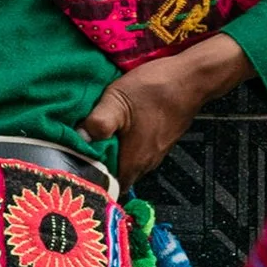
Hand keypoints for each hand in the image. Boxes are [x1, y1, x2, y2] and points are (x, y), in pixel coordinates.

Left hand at [79, 35, 251, 183]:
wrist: (191, 79)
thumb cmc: (156, 89)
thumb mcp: (117, 101)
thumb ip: (97, 123)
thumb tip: (79, 138)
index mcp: (133, 162)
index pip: (107, 187)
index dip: (90, 180)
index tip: (74, 167)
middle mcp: (146, 164)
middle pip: (115, 175)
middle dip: (98, 165)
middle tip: (79, 150)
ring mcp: (154, 153)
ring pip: (126, 162)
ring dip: (111, 153)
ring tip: (96, 137)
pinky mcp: (160, 141)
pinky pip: (136, 150)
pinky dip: (124, 144)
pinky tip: (116, 127)